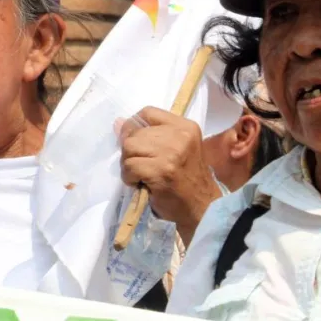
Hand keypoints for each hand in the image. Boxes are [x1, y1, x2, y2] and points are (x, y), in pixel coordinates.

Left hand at [119, 107, 221, 243]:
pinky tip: (140, 183)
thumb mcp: (176, 149)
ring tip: (140, 174)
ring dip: (128, 164)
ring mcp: (170, 152)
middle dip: (130, 151)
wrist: (203, 208)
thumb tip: (117, 123)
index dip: (134, 127)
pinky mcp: (161, 170)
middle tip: (141, 166)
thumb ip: (149, 134)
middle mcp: (179, 136)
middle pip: (135, 132)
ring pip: (129, 147)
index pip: (147, 112)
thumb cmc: (187, 179)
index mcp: (184, 126)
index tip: (137, 143)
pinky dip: (129, 177)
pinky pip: (129, 166)